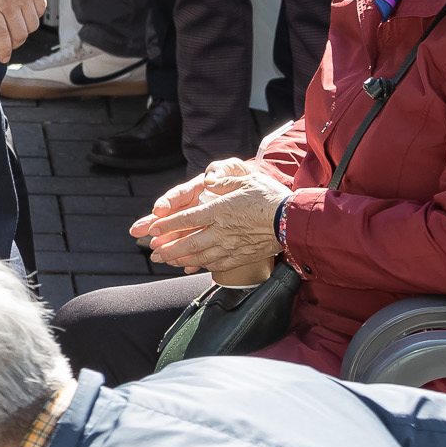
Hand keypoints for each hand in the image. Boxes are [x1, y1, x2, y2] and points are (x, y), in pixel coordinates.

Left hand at [0, 0, 46, 61]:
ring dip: (24, 31)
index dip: (3, 51)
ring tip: (16, 28)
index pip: (0, 37)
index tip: (2, 57)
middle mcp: (9, 3)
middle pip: (19, 35)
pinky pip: (40, 11)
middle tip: (8, 43)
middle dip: (13, 44)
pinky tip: (25, 13)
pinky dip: (34, 16)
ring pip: (31, 26)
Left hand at [131, 166, 290, 272]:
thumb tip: (208, 180)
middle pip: (188, 242)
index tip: (152, 228)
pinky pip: (217, 264)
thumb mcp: (245, 181)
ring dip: (180, 259)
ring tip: (166, 260)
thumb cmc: (270, 198)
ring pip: (200, 256)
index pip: (186, 219)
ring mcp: (231, 246)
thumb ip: (223, 182)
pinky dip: (201, 265)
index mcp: (219, 210)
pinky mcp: (242, 256)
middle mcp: (222, 230)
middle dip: (167, 247)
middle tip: (152, 250)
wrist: (293, 221)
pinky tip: (193, 266)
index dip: (167, 224)